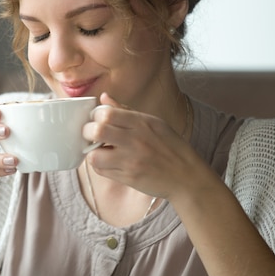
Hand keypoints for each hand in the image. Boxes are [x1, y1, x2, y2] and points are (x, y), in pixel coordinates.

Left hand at [82, 93, 205, 199]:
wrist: (187, 177)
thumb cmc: (170, 147)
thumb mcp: (153, 122)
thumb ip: (125, 110)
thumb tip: (103, 98)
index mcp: (142, 122)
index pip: (107, 113)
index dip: (95, 116)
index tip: (96, 120)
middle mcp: (136, 140)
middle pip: (97, 131)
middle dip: (87, 132)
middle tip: (90, 135)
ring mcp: (131, 161)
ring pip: (94, 156)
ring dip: (92, 153)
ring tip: (99, 152)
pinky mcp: (129, 178)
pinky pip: (102, 172)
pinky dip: (99, 167)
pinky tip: (107, 163)